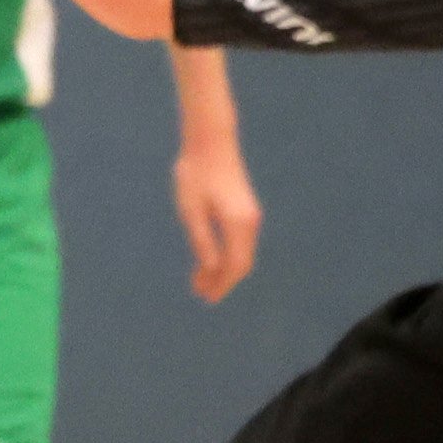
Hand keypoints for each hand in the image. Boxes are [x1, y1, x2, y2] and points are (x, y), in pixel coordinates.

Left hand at [177, 133, 262, 302]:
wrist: (211, 143)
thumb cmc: (195, 174)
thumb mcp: (191, 210)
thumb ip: (202, 241)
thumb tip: (212, 268)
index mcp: (238, 223)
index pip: (234, 265)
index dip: (221, 284)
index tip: (206, 298)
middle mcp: (251, 222)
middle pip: (241, 263)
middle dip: (222, 281)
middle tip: (201, 295)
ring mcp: (250, 216)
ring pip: (241, 253)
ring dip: (222, 270)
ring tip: (200, 283)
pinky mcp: (245, 211)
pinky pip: (239, 242)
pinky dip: (226, 255)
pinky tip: (208, 261)